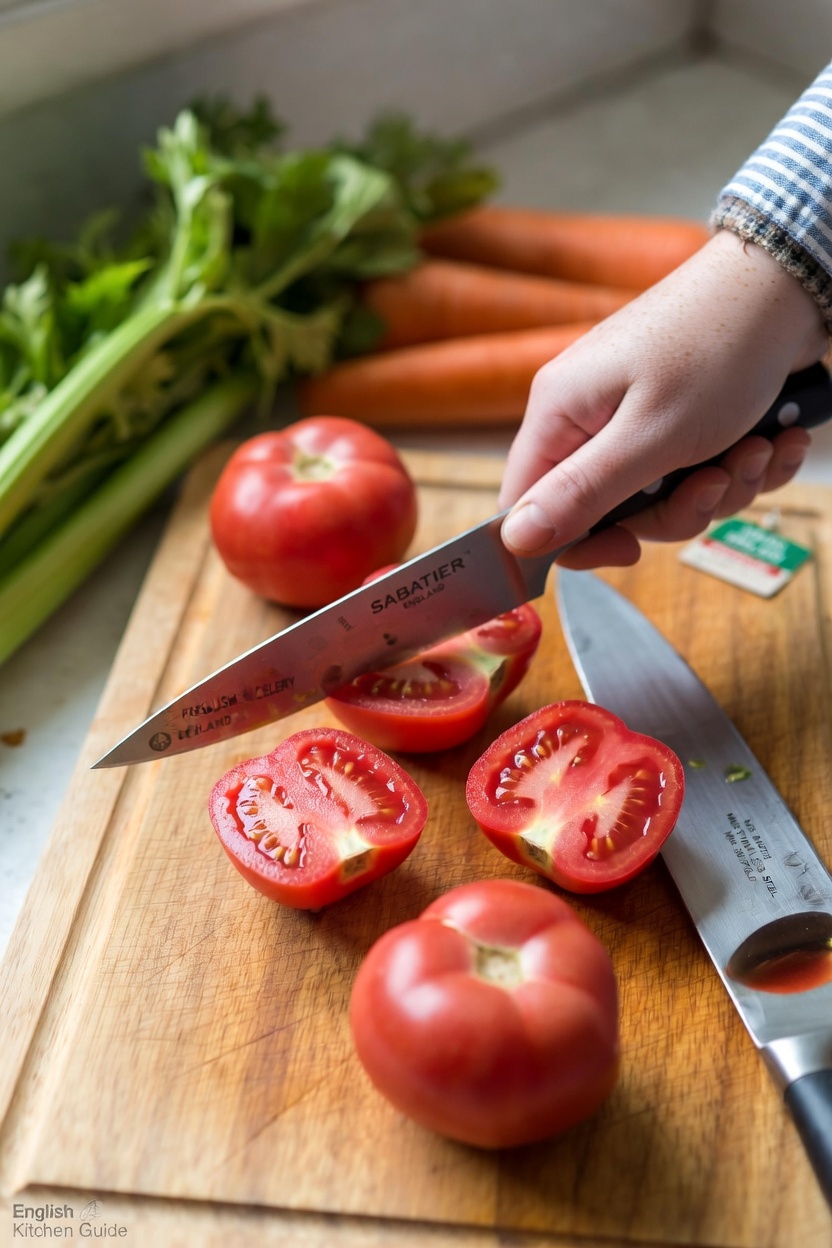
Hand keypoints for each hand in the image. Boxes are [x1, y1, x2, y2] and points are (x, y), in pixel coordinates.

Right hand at [499, 229, 827, 568]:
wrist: (787, 284)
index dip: (573, 542)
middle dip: (675, 510)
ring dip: (721, 487)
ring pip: (662, 496)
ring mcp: (634, 413)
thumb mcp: (649, 437)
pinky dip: (742, 465)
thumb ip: (580, 494)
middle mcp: (589, 414)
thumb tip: (514, 541)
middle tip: (715, 482)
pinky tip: (774, 439)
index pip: (528, 505)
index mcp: (560, 412)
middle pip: (607, 510)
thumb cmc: (716, 346)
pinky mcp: (677, 414)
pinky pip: (697, 471)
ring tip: (756, 449)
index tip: (627, 550)